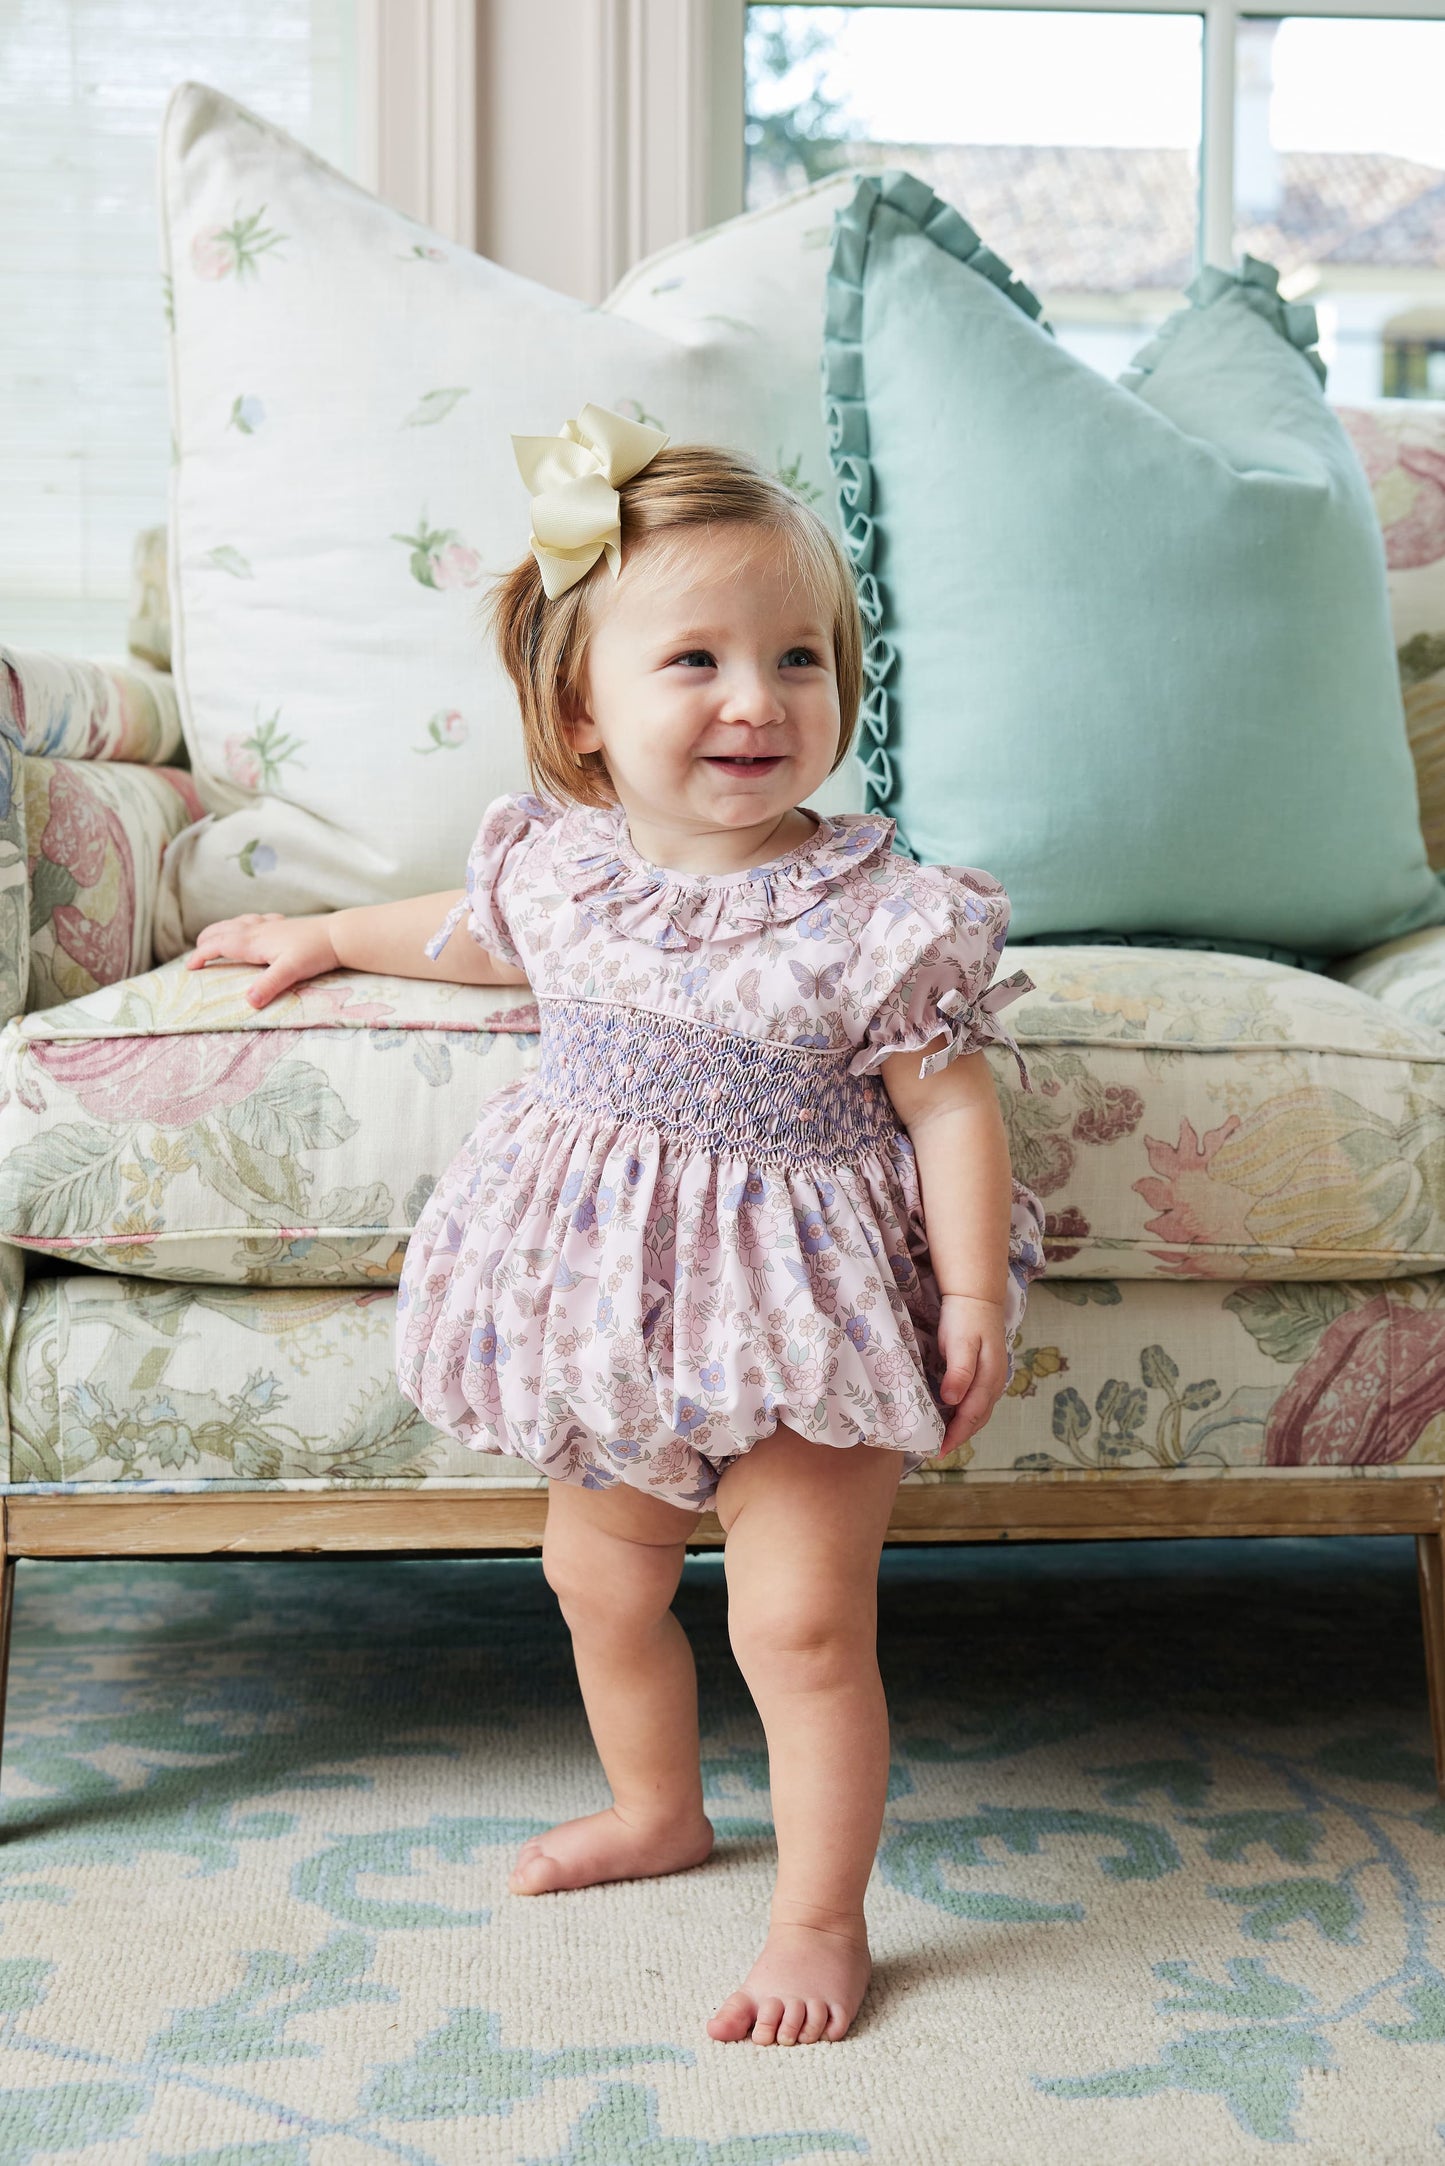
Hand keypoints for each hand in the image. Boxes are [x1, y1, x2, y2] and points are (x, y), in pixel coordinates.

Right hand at [185, 911, 340, 1008]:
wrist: (339, 935)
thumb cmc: (315, 952)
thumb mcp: (291, 971)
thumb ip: (269, 985)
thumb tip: (249, 1002)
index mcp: (253, 941)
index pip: (218, 945)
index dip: (201, 955)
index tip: (189, 968)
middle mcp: (258, 929)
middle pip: (222, 930)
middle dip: (206, 941)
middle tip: (197, 955)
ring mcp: (271, 925)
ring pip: (238, 922)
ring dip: (222, 930)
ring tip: (215, 938)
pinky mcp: (284, 924)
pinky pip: (257, 919)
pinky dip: (246, 923)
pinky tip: (254, 926)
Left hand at [936, 1293, 1008, 1454]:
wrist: (977, 1296)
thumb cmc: (966, 1318)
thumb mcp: (960, 1342)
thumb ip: (959, 1372)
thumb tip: (952, 1400)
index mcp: (989, 1378)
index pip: (971, 1415)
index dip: (956, 1435)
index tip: (939, 1450)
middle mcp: (995, 1382)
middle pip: (978, 1418)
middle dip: (959, 1436)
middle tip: (937, 1451)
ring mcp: (993, 1378)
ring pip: (979, 1411)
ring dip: (963, 1427)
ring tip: (943, 1438)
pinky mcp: (987, 1372)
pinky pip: (978, 1401)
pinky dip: (966, 1413)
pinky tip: (951, 1414)